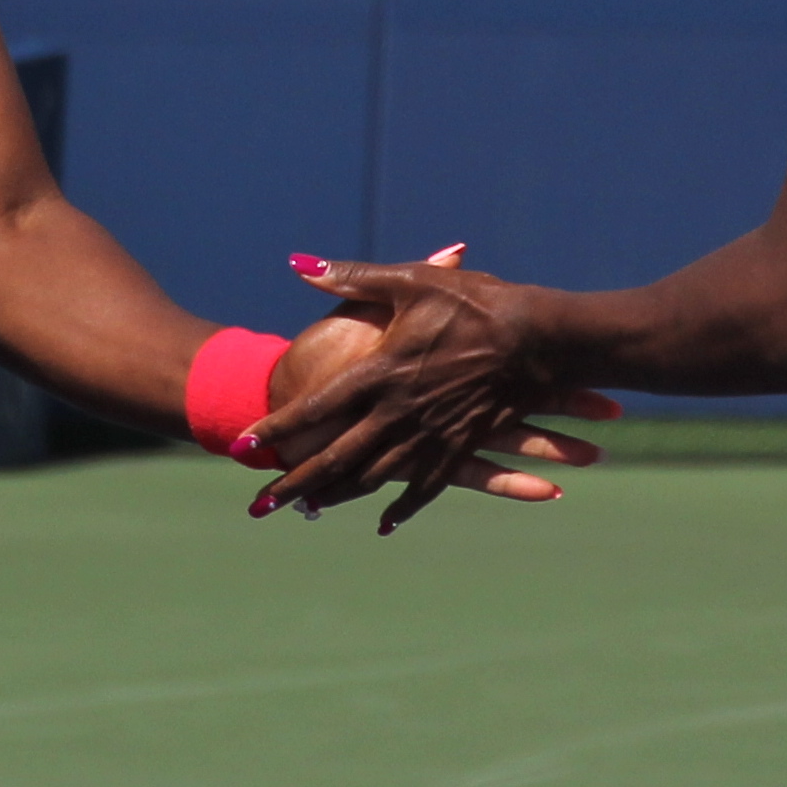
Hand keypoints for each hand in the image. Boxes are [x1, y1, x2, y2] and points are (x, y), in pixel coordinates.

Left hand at [247, 252, 618, 532]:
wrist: (541, 340)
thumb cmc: (477, 304)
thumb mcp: (411, 282)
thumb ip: (352, 278)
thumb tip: (298, 264)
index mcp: (380, 372)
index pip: (314, 407)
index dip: (277, 427)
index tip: (244, 445)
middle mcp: (397, 413)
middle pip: (334, 457)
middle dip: (293, 482)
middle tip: (259, 506)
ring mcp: (428, 436)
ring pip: (371, 477)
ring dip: (335, 495)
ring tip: (305, 510)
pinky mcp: (459, 448)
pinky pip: (422, 488)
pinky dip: (400, 507)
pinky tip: (383, 523)